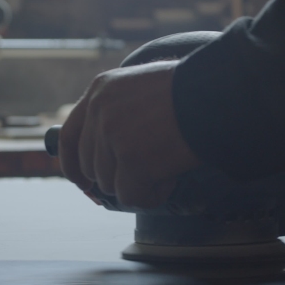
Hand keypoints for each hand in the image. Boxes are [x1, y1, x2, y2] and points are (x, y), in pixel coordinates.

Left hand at [59, 60, 200, 207]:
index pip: (69, 137)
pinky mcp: (132, 160)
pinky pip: (131, 196)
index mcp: (100, 91)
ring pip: (110, 185)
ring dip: (139, 183)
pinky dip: (151, 195)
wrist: (215, 95)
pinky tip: (170, 177)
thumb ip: (118, 112)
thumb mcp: (141, 88)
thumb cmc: (189, 93)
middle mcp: (100, 111)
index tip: (83, 182)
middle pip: (91, 167)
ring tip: (166, 165)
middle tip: (148, 170)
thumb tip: (106, 154)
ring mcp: (113, 136)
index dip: (73, 166)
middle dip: (117, 177)